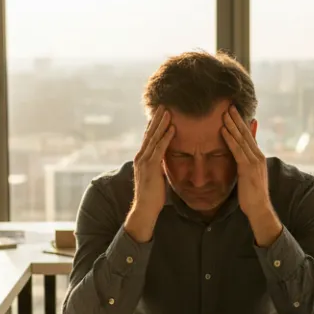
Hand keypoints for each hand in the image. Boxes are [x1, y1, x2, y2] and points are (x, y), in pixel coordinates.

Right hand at [125, 107, 173, 242]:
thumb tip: (164, 160)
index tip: (160, 113)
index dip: (154, 124)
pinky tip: (172, 128)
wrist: (145, 208)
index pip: (148, 137)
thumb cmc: (152, 196)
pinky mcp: (151, 167)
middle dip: (156, 119)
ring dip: (161, 123)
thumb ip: (158, 166)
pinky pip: (160, 148)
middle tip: (163, 105)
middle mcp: (141, 157)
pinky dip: (166, 137)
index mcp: (142, 158)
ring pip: (154, 138)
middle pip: (149, 133)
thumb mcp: (156, 176)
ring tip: (168, 111)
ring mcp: (144, 161)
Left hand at [221, 106, 282, 245]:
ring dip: (232, 125)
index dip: (241, 123)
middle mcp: (258, 156)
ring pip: (241, 139)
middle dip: (237, 119)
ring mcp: (254, 161)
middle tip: (229, 105)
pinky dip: (230, 139)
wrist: (259, 208)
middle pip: (246, 133)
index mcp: (258, 156)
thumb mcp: (249, 175)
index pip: (249, 136)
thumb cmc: (252, 194)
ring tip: (224, 113)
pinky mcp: (247, 168)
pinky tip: (223, 130)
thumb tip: (241, 157)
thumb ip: (245, 163)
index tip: (234, 111)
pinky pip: (237, 150)